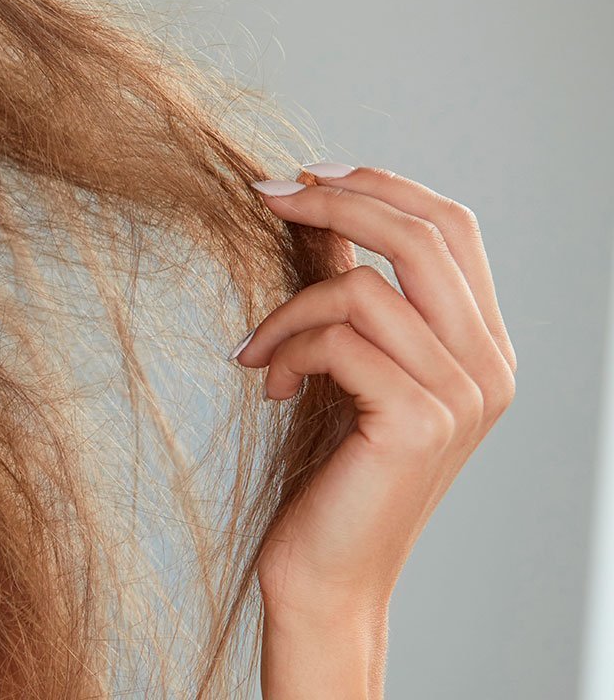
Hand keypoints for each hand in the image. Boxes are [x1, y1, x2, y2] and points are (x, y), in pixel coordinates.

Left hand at [234, 164, 515, 616]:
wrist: (326, 572)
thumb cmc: (329, 470)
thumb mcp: (350, 366)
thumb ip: (354, 294)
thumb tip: (319, 206)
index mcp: (484, 347)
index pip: (452, 227)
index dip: (379, 184)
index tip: (304, 174)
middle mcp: (489, 367)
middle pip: (423, 235)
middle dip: (335, 200)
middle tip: (264, 195)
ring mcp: (463, 396)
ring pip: (363, 289)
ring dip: (287, 309)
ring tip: (257, 351)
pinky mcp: (419, 421)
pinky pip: (338, 341)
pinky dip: (285, 350)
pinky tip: (268, 386)